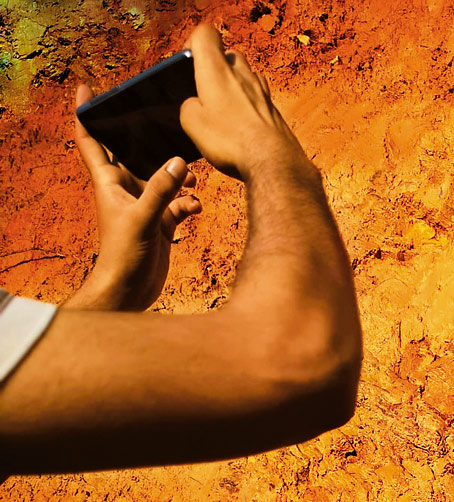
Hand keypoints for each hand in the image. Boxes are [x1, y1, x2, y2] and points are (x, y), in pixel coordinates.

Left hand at [69, 82, 201, 311]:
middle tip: (166, 125)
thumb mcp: (142, 218)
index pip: (90, 139)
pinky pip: (177, 203)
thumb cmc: (122, 256)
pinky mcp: (160, 222)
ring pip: (162, 178)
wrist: (128, 291)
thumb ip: (161, 190)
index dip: (86, 112)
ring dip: (178, 176)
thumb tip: (179, 162)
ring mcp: (143, 205)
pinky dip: (187, 202)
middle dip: (149, 140)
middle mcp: (124, 189)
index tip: (88, 88)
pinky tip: (196, 206)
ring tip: (192, 176)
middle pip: (134, 153)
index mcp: (108, 181)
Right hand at [178, 24, 311, 182]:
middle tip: (206, 92)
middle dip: (215, 68)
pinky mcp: (273, 108)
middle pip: (226, 55)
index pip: (205, 33)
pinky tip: (243, 122)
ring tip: (225, 110)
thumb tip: (196, 105)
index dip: (193, 43)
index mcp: (216, 68)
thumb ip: (188, 106)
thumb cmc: (231, 140)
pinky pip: (257, 95)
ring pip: (245, 74)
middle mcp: (241, 72)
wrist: (273, 162)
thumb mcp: (192, 123)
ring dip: (234, 85)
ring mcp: (261, 89)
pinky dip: (248, 103)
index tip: (189, 63)